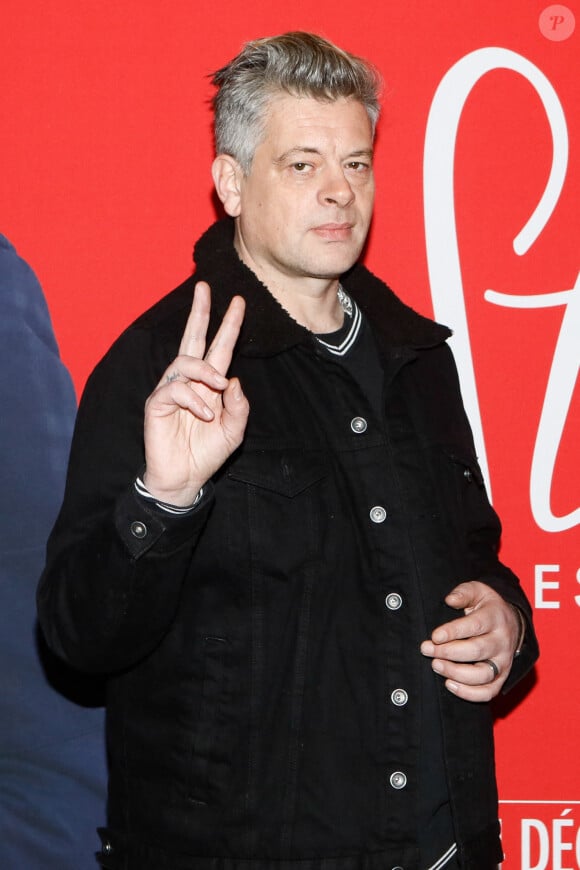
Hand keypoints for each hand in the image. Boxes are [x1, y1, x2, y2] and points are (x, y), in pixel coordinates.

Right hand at [142, 281, 248, 505]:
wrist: (185, 479)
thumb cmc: (207, 454)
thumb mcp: (234, 430)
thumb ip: (239, 406)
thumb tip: (233, 378)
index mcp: (210, 385)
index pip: (219, 348)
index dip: (228, 326)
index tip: (238, 302)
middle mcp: (190, 382)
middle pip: (192, 338)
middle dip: (200, 312)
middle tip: (204, 287)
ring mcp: (171, 390)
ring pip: (185, 361)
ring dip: (206, 371)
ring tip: (217, 388)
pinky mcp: (156, 403)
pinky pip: (174, 388)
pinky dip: (192, 398)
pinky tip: (204, 414)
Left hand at [420, 581, 519, 700]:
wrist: (512, 621)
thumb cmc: (486, 606)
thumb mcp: (478, 591)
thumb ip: (463, 593)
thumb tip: (449, 600)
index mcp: (495, 617)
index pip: (475, 625)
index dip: (453, 631)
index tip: (434, 636)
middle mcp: (502, 641)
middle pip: (477, 650)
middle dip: (449, 652)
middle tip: (427, 650)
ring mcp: (504, 661)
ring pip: (483, 675)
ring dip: (456, 673)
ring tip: (436, 666)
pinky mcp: (502, 677)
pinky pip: (489, 692)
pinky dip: (469, 693)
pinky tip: (449, 684)